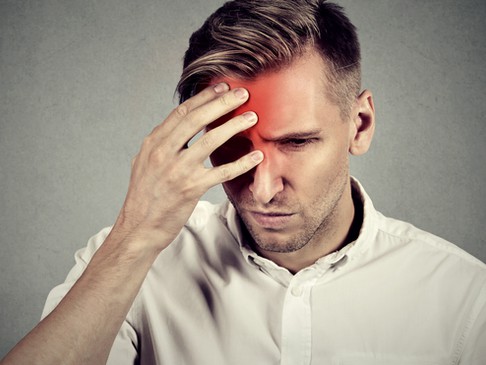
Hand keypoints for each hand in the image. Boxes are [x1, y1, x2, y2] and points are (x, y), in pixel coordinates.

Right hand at [112, 83, 262, 251]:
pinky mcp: (191, 188)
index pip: (182, 112)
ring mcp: (177, 170)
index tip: (221, 87)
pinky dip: (242, 163)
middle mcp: (164, 152)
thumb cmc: (144, 197)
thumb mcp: (145, 163)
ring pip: (211, 140)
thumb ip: (162, 144)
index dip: (204, 97)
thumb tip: (178, 128)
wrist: (138, 228)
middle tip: (243, 93)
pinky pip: (222, 172)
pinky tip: (256, 156)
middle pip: (197, 119)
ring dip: (235, 126)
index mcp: (154, 143)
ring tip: (252, 117)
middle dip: (222, 103)